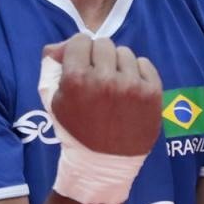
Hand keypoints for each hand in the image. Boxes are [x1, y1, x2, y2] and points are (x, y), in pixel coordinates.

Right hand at [42, 34, 163, 157]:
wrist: (103, 164)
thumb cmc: (75, 130)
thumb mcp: (52, 100)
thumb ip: (51, 66)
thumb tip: (59, 44)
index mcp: (76, 79)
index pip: (80, 40)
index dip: (80, 52)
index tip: (82, 64)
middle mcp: (104, 80)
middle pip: (103, 44)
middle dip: (98, 57)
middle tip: (98, 77)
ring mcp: (131, 86)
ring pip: (124, 52)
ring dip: (117, 65)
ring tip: (114, 87)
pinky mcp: (152, 93)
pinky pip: (144, 63)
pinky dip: (137, 73)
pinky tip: (129, 91)